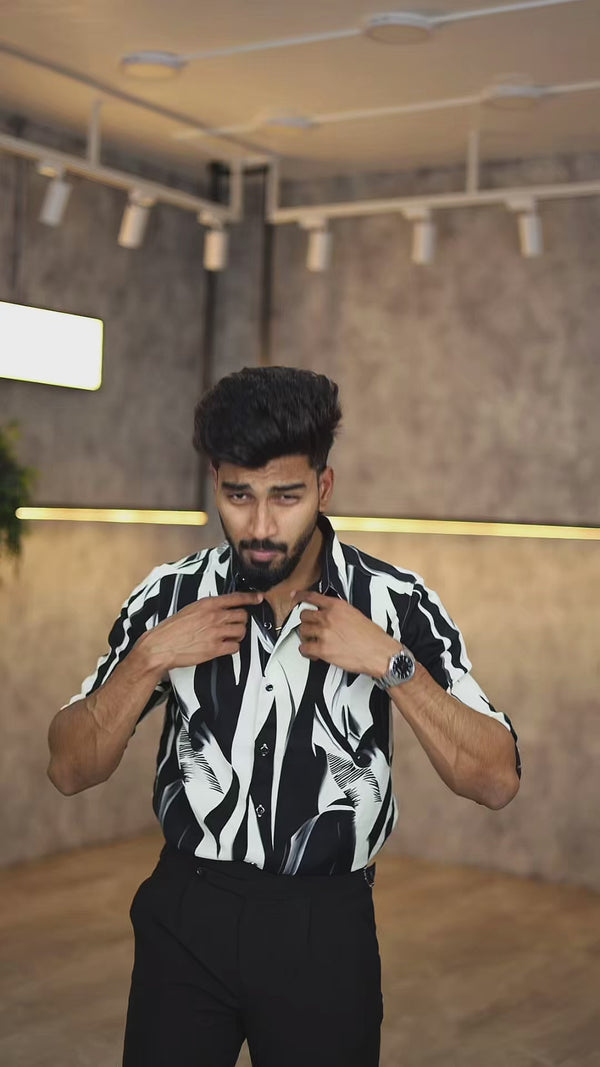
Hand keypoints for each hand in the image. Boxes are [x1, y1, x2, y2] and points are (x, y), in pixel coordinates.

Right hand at [137, 591, 262, 671]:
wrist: (161, 646)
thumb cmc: (172, 629)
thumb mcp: (190, 609)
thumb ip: (207, 608)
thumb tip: (221, 609)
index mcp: (207, 604)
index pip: (236, 598)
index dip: (251, 598)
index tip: (259, 598)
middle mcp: (214, 616)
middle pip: (243, 616)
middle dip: (242, 620)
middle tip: (235, 624)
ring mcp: (216, 632)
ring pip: (241, 631)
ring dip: (238, 634)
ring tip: (229, 636)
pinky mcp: (215, 649)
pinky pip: (235, 647)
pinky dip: (233, 647)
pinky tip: (225, 646)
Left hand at [291, 590, 399, 676]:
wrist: (379, 653)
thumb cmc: (372, 637)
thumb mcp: (356, 614)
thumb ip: (340, 613)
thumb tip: (330, 615)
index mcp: (337, 606)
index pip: (312, 597)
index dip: (300, 596)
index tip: (294, 596)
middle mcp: (328, 617)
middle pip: (304, 615)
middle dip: (307, 622)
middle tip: (311, 628)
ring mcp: (324, 633)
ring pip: (302, 631)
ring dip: (306, 637)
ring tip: (314, 641)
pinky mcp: (322, 650)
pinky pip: (304, 648)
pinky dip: (306, 651)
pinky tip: (313, 652)